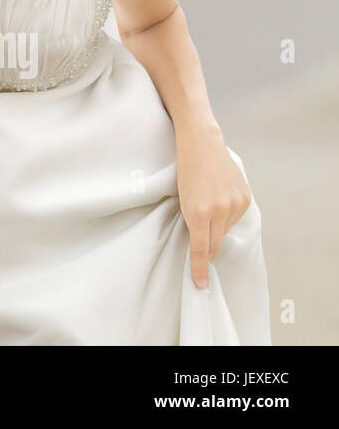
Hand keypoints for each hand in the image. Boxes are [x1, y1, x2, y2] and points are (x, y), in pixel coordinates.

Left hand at [175, 125, 253, 288]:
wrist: (201, 144)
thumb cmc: (185, 171)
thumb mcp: (181, 199)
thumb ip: (192, 222)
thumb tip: (201, 246)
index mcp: (198, 212)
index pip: (200, 249)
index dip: (199, 268)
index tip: (201, 284)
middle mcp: (219, 210)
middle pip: (215, 243)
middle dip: (208, 248)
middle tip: (201, 248)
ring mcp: (234, 204)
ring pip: (226, 230)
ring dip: (217, 227)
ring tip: (207, 206)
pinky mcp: (245, 198)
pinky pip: (235, 217)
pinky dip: (227, 215)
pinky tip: (219, 199)